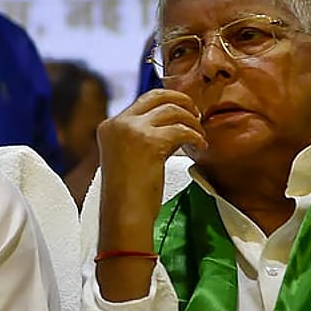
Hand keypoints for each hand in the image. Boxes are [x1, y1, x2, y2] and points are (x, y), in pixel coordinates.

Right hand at [94, 90, 204, 300]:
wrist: (124, 215)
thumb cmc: (127, 194)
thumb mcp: (126, 157)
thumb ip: (139, 137)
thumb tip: (169, 125)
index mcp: (109, 126)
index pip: (142, 101)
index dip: (166, 102)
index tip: (183, 111)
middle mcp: (119, 123)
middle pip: (156, 96)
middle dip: (181, 100)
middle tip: (196, 113)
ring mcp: (133, 130)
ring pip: (172, 110)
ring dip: (192, 121)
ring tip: (200, 136)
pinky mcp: (150, 142)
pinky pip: (182, 129)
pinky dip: (196, 136)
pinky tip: (201, 146)